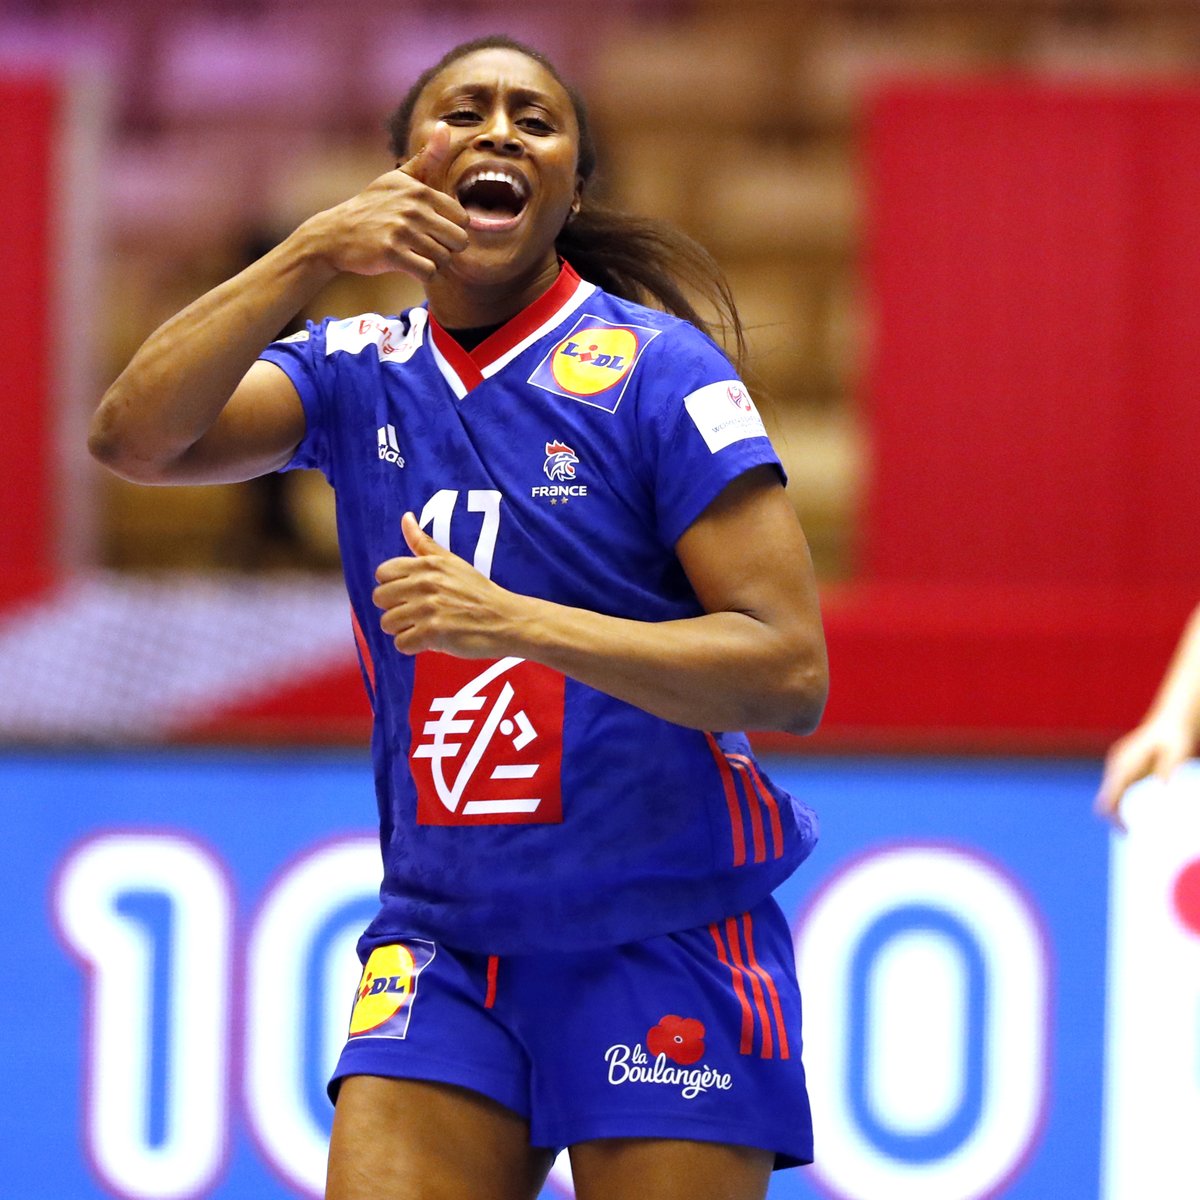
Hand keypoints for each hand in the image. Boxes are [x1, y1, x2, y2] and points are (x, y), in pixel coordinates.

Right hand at [302, 123, 468, 280]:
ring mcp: (402, 231)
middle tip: (425, 246)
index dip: (452, 230)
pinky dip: (422, 274)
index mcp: (420, 191)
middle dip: (446, 249)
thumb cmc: (373, 206)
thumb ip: (428, 158)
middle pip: (459, 242)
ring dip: (432, 262)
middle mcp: (413, 208)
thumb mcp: (399, 179)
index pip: (463, 220)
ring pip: (444, 259)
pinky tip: (409, 266)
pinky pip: (428, 272)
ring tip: (414, 254)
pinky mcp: (391, 253)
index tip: (433, 230)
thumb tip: (445, 127)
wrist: (336, 233)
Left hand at [373, 513, 522, 656]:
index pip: (383, 572)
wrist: (505, 620)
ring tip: (423, 627)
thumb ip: (423, 543)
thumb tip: (406, 517)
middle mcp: (425, 584)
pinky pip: (401, 644)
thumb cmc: (478, 592)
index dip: (392, 585)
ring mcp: (428, 609)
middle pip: (380, 598)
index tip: (408, 594)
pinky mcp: (433, 633)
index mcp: (427, 565)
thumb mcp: (452, 562)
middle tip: (416, 613)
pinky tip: (428, 640)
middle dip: (394, 608)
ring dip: (403, 629)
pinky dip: (412, 646)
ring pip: (387, 622)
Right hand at [1095, 717, 1196, 831]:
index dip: (1114, 814)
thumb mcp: (1176, 753)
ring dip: (1116, 809)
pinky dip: (1119, 801)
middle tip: (1127, 834)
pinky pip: (1116, 788)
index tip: (1126, 831)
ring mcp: (1118, 764)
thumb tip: (1164, 787)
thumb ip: (1168, 769)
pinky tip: (1131, 812)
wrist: (1170, 721)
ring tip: (1128, 829)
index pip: (1110, 793)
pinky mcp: (1123, 766)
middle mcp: (1117, 764)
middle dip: (1113, 816)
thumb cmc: (1175, 738)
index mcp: (1126, 762)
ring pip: (1109, 792)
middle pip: (1105, 796)